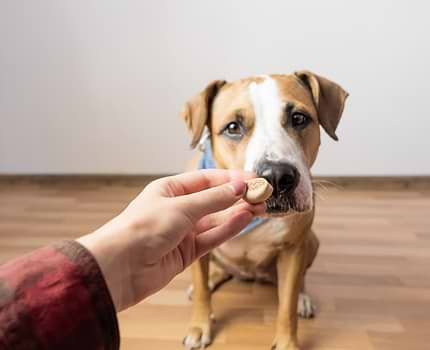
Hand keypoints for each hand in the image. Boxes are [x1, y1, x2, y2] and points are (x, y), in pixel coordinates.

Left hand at [77, 169, 264, 310]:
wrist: (120, 267)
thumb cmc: (141, 228)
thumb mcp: (181, 207)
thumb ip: (213, 199)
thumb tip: (239, 187)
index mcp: (170, 190)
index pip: (206, 180)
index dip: (230, 179)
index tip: (253, 179)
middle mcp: (177, 209)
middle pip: (214, 199)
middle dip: (237, 196)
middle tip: (261, 194)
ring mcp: (183, 231)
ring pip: (216, 219)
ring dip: (237, 212)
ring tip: (259, 206)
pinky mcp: (187, 252)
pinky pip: (212, 237)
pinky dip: (229, 228)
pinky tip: (244, 219)